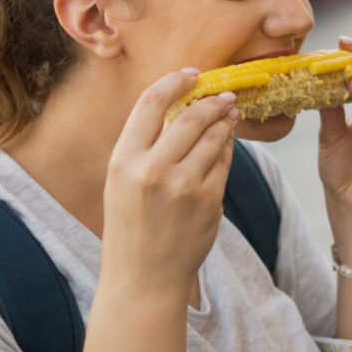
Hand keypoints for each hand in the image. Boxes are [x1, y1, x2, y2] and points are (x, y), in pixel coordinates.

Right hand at [100, 69, 237, 293]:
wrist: (143, 277)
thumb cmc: (131, 225)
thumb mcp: (122, 182)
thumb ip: (144, 146)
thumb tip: (179, 106)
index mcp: (123, 160)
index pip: (150, 103)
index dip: (174, 82)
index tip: (191, 74)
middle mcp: (151, 170)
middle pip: (190, 116)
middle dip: (211, 100)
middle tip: (223, 95)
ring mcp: (183, 186)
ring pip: (214, 136)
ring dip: (225, 120)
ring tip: (230, 112)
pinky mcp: (209, 200)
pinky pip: (225, 162)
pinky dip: (228, 148)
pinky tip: (227, 142)